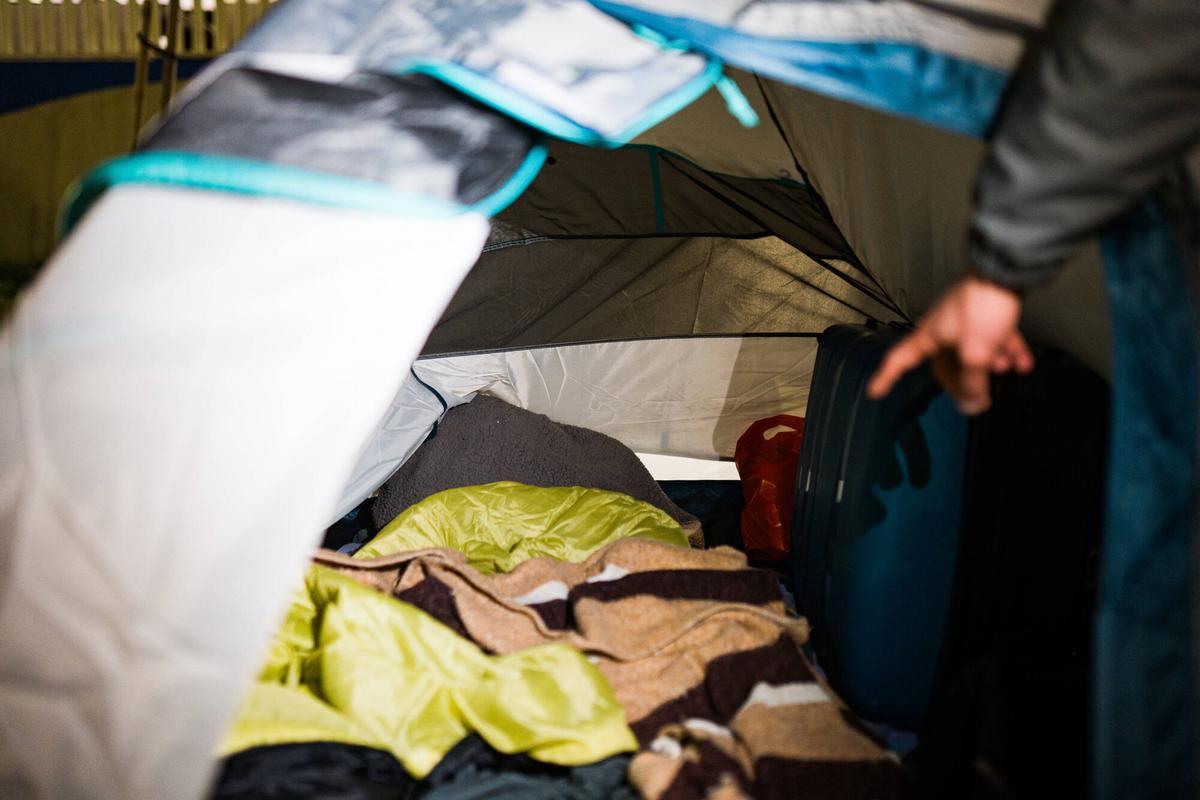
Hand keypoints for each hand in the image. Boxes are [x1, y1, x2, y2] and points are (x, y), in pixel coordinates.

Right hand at [866, 273, 1032, 414]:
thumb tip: (972, 405)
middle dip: (964, 382)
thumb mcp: (976, 353)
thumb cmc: (981, 305)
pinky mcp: (986, 314)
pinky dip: (1008, 352)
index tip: (874, 391)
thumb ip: (973, 383)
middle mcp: (943, 331)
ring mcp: (965, 322)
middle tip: (979, 399)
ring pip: (973, 353)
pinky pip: (995, 340)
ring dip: (991, 365)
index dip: (886, 378)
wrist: (1004, 272)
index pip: (899, 361)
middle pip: (946, 365)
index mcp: (929, 338)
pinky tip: (1021, 361)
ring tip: (1006, 368)